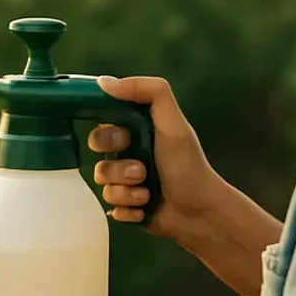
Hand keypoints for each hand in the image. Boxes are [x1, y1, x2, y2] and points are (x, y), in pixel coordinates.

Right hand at [90, 76, 221, 239]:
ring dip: (125, 190)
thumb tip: (105, 82)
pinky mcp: (125, 203)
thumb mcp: (173, 123)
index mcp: (137, 129)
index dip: (107, 133)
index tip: (123, 139)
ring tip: (147, 192)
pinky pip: (109, 205)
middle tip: (141, 170)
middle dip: (118, 166)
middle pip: (97, 153)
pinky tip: (145, 207)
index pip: (102, 122)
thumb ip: (148, 92)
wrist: (199, 213)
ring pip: (102, 181)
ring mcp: (125, 178)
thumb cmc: (189, 167)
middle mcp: (129, 151)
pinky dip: (128, 208)